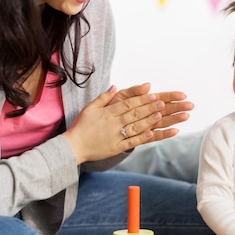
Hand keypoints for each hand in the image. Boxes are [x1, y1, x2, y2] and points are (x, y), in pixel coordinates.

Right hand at [62, 83, 193, 163]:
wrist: (73, 146)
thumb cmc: (81, 126)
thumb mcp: (90, 108)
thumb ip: (104, 97)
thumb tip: (115, 86)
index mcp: (107, 113)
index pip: (127, 104)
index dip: (140, 99)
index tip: (152, 95)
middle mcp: (113, 123)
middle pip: (133, 114)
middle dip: (149, 108)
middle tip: (162, 103)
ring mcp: (115, 136)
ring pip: (135, 127)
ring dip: (148, 121)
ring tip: (160, 115)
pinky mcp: (116, 147)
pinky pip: (131, 142)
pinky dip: (141, 138)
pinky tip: (151, 133)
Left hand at [108, 83, 193, 140]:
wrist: (100, 126)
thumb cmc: (110, 108)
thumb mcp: (121, 96)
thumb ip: (134, 91)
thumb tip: (148, 85)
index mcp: (144, 102)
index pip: (162, 97)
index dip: (172, 96)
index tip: (183, 95)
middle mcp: (148, 114)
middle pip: (166, 109)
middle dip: (179, 107)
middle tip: (191, 105)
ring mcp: (147, 125)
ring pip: (164, 122)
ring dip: (175, 119)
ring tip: (186, 116)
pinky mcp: (143, 137)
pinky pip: (155, 136)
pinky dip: (165, 134)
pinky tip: (175, 131)